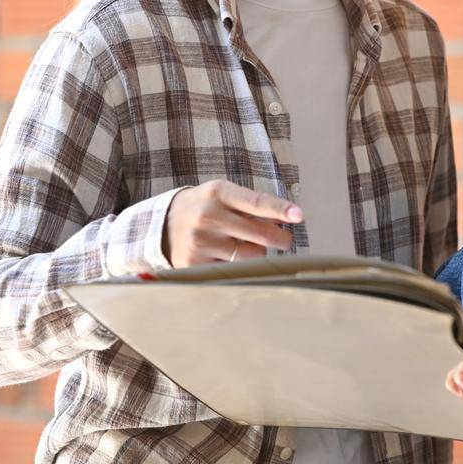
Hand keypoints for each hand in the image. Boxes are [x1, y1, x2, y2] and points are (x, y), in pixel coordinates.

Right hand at [163, 180, 302, 267]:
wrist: (163, 225)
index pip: (256, 202)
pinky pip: (234, 270)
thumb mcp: (224, 195)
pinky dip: (239, 265)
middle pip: (260, 234)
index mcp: (219, 193)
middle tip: (285, 240)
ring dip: (258, 252)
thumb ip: (252, 205)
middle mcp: (209, 216)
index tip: (299, 215)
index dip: (280, 209)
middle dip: (281, 239)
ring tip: (246, 245)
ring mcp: (201, 242)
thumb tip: (286, 219)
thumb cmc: (205, 207)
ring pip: (252, 255)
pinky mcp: (195, 264)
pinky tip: (228, 256)